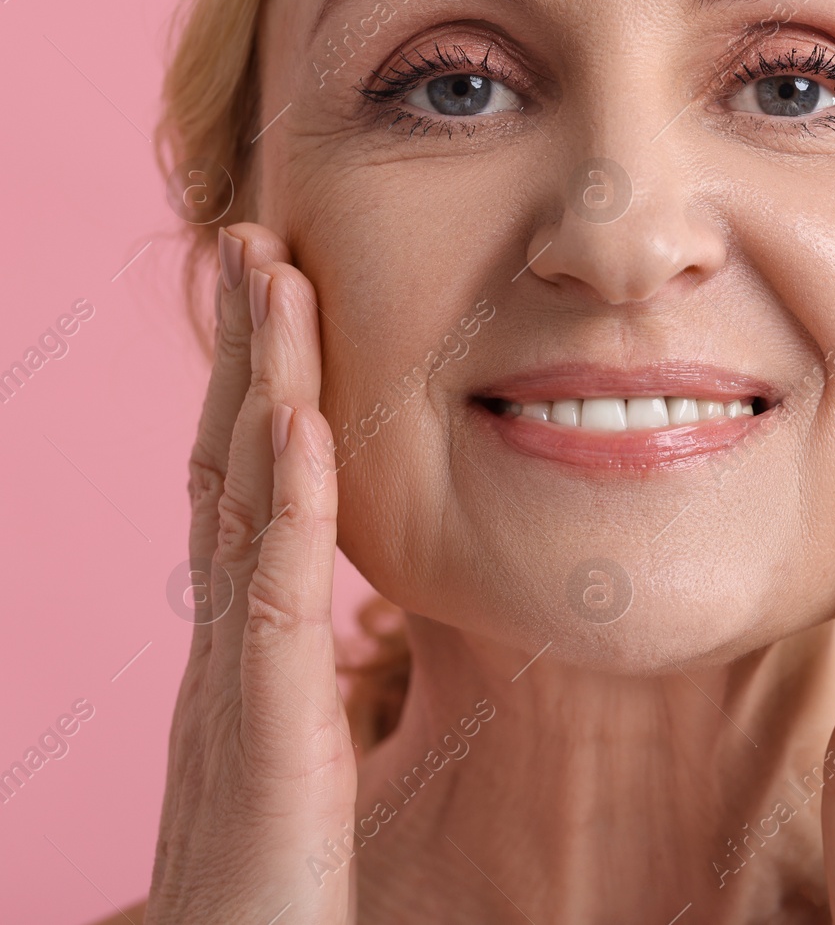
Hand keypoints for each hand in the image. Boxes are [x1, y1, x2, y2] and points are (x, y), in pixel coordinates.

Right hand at [145, 225, 354, 923]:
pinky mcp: (262, 721)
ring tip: (271, 271)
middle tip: (252, 237)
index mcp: (245, 641)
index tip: (274, 297)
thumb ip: (314, 676)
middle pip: (230, 464)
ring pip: (246, 498)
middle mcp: (227, 638)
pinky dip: (290, 496)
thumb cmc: (272, 880)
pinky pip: (277, 589)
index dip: (255, 389)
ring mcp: (236, 672)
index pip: (246, 490)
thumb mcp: (303, 752)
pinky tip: (304, 416)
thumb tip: (343, 622)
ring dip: (262, 379)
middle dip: (244, 346)